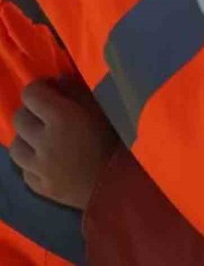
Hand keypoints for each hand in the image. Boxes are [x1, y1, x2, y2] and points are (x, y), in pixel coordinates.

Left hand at [10, 77, 118, 209]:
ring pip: (15, 146)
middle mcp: (44, 141)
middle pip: (19, 119)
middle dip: (31, 112)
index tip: (50, 89)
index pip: (31, 94)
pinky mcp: (39, 188)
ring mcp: (38, 168)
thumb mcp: (103, 108)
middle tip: (47, 113)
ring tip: (42, 138)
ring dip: (26, 138)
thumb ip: (78, 92)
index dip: (39, 88)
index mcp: (62, 117)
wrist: (122, 184)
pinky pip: (25, 170)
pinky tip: (47, 160)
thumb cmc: (119, 139)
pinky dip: (32, 162)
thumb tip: (58, 80)